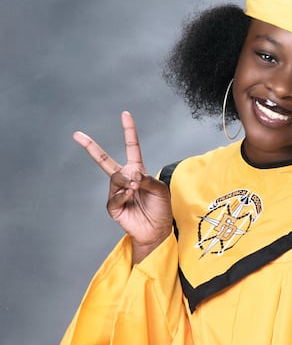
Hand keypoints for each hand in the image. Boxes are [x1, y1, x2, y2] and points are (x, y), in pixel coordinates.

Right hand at [73, 111, 172, 259]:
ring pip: (115, 178)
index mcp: (137, 170)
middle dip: (90, 147)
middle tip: (77, 135)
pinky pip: (115, 196)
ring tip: (136, 190)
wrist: (157, 230)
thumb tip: (131, 176)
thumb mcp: (161, 190)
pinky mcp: (112, 206)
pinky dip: (124, 195)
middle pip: (104, 160)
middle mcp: (124, 178)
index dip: (128, 130)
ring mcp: (116, 191)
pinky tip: (131, 197)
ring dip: (128, 182)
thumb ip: (148, 180)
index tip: (125, 114)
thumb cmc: (161, 208)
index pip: (131, 147)